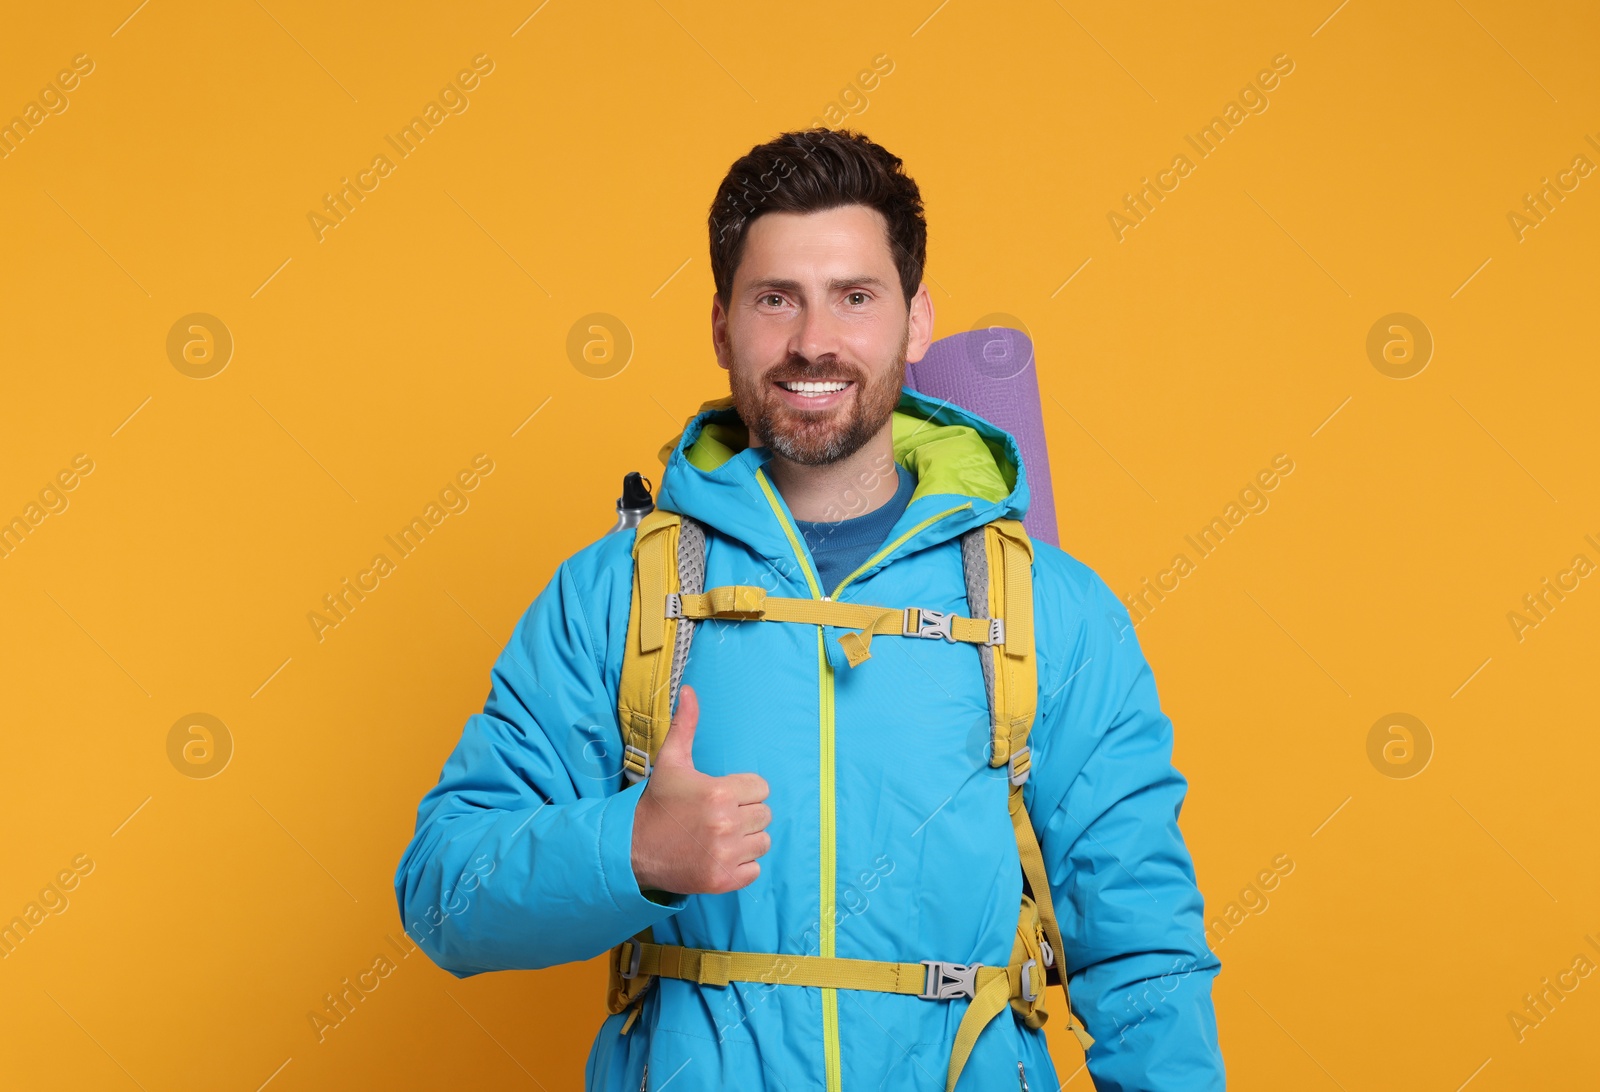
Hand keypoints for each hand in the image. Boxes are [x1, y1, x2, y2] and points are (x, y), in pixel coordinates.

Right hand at [630, 685, 770, 894]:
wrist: (633, 849)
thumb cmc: (658, 803)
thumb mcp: (671, 762)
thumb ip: (686, 726)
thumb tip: (690, 690)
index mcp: (719, 792)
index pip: (761, 788)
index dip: (743, 791)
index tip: (723, 796)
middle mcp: (725, 824)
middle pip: (764, 815)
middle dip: (746, 815)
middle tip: (719, 817)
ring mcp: (725, 854)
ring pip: (763, 842)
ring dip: (747, 840)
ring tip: (720, 837)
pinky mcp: (723, 879)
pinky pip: (755, 870)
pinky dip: (742, 866)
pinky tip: (720, 856)